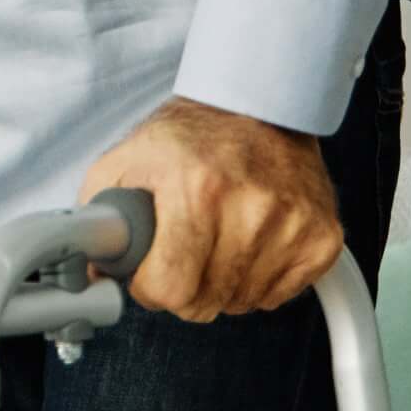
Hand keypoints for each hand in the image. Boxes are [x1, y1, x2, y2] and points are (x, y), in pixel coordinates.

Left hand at [80, 98, 342, 320]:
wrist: (258, 107)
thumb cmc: (190, 137)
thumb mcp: (128, 160)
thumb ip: (98, 214)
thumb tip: (88, 268)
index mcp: (195, 188)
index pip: (171, 288)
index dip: (151, 287)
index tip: (150, 270)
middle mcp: (250, 208)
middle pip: (207, 302)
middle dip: (185, 287)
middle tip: (182, 251)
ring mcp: (292, 224)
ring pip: (242, 303)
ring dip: (222, 284)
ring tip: (216, 239)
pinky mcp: (322, 237)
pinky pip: (280, 297)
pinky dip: (258, 281)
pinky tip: (248, 243)